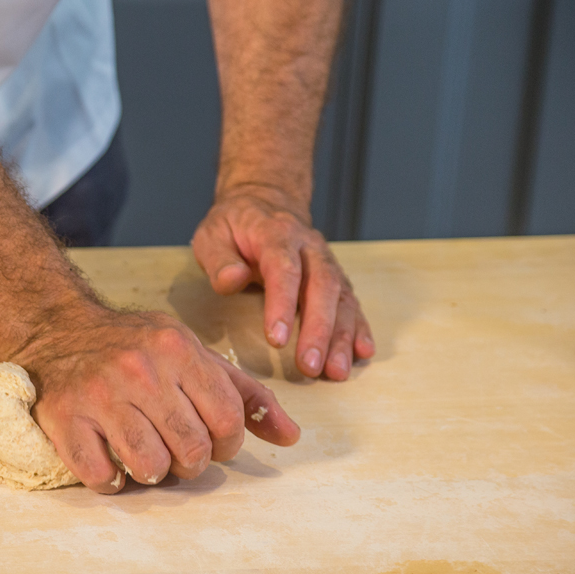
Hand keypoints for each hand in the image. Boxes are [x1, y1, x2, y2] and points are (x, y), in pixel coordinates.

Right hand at [10, 306, 299, 493]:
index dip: (226, 444)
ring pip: (149, 467)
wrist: (58, 329)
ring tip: (146, 458)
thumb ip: (243, 393)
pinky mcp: (64, 419)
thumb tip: (289, 436)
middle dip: (191, 463)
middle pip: (192, 449)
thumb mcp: (193, 354)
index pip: (227, 420)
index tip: (211, 440)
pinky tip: (111, 461)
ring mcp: (98, 396)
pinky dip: (111, 481)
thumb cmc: (136, 346)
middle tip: (178, 453)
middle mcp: (140, 370)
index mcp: (178, 350)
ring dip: (153, 474)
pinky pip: (101, 476)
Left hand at [191, 184, 374, 379]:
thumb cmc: (234, 226)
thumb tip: (232, 280)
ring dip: (341, 337)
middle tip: (310, 367)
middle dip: (318, 330)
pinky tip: (362, 352)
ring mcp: (326, 261)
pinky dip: (358, 328)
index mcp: (276, 234)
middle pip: (322, 287)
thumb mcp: (212, 235)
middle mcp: (309, 247)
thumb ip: (219, 260)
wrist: (265, 201)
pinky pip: (351, 302)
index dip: (282, 305)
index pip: (284, 270)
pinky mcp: (335, 277)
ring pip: (341, 298)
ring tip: (336, 371)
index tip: (277, 339)